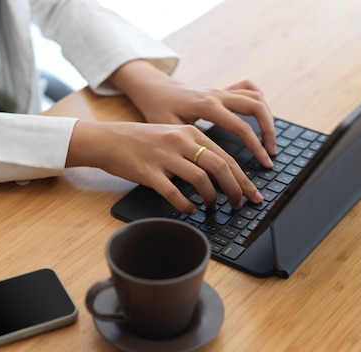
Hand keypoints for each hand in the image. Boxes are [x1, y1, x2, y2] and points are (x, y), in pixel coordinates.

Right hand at [66, 121, 263, 213]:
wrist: (108, 140)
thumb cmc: (141, 141)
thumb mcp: (172, 136)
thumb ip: (195, 150)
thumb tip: (220, 174)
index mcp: (190, 132)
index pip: (226, 157)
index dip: (243, 178)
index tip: (252, 193)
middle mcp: (181, 141)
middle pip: (220, 167)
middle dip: (236, 189)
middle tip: (241, 204)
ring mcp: (165, 156)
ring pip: (201, 180)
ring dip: (213, 197)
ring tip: (214, 206)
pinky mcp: (149, 172)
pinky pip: (174, 193)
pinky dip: (186, 205)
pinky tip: (190, 210)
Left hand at [108, 60, 275, 167]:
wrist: (153, 88)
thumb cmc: (157, 109)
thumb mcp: (168, 129)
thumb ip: (187, 147)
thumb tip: (204, 175)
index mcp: (206, 106)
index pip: (241, 127)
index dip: (256, 147)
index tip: (264, 164)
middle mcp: (217, 95)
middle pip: (257, 108)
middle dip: (269, 132)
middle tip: (271, 154)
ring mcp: (221, 91)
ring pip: (257, 97)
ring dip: (268, 118)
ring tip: (270, 140)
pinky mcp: (221, 90)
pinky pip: (248, 88)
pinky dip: (258, 100)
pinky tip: (260, 116)